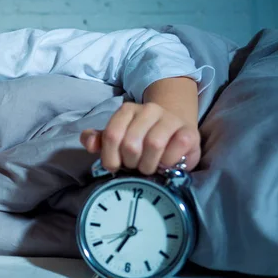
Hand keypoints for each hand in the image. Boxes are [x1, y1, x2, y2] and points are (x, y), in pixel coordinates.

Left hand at [80, 102, 200, 174]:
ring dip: (148, 165)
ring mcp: (170, 119)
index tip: (115, 166)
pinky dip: (166, 163)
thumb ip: (98, 140)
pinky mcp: (189, 132)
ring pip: (153, 145)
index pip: (112, 135)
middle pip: (131, 143)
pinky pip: (174, 150)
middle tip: (134, 167)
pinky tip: (164, 164)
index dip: (110, 157)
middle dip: (130, 163)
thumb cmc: (141, 139)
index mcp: (127, 110)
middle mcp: (149, 110)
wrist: (175, 131)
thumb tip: (88, 143)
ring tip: (148, 167)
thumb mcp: (118, 138)